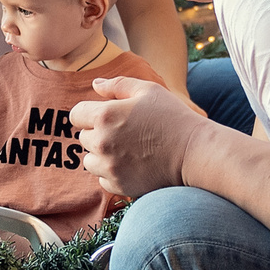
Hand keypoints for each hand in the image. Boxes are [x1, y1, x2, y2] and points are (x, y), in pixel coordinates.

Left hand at [72, 75, 207, 197]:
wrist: (194, 152)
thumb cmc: (173, 117)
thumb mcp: (148, 90)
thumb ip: (117, 85)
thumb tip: (95, 85)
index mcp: (105, 115)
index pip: (76, 115)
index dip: (88, 114)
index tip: (105, 117)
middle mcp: (101, 142)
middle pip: (83, 138)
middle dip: (98, 134)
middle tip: (124, 133)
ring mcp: (109, 167)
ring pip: (90, 161)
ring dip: (102, 156)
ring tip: (127, 150)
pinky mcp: (118, 185)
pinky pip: (103, 179)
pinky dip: (113, 174)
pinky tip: (132, 165)